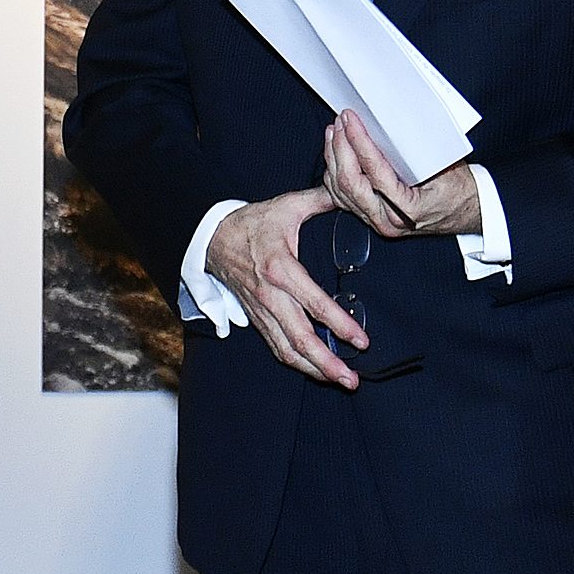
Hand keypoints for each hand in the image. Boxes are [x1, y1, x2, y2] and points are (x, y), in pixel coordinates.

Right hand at [204, 188, 367, 390]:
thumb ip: (321, 200)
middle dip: (327, 363)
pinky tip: (315, 370)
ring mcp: (261, 311)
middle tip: (352, 379)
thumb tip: (352, 192)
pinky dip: (297, 362)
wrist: (212, 236)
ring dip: (314, 369)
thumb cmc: (253, 223)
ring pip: (287, 350)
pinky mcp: (256, 318)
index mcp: (281, 268)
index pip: (314, 305)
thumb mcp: (287, 206)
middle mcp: (270, 296)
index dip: (340, 326)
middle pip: (300, 339)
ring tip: (340, 381)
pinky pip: (276, 347)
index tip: (361, 341)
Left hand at [324, 111, 481, 239]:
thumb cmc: (460, 191)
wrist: (468, 213)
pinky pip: (342, 199)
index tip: (351, 120)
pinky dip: (332, 178)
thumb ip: (414, 153)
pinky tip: (332, 159)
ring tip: (333, 134)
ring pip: (340, 192)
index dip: (358, 142)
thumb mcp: (443, 167)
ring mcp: (377, 222)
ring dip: (332, 160)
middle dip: (340, 148)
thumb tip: (387, 126)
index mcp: (408, 209)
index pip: (374, 173)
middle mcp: (388, 220)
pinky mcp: (371, 218)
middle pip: (349, 183)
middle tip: (340, 123)